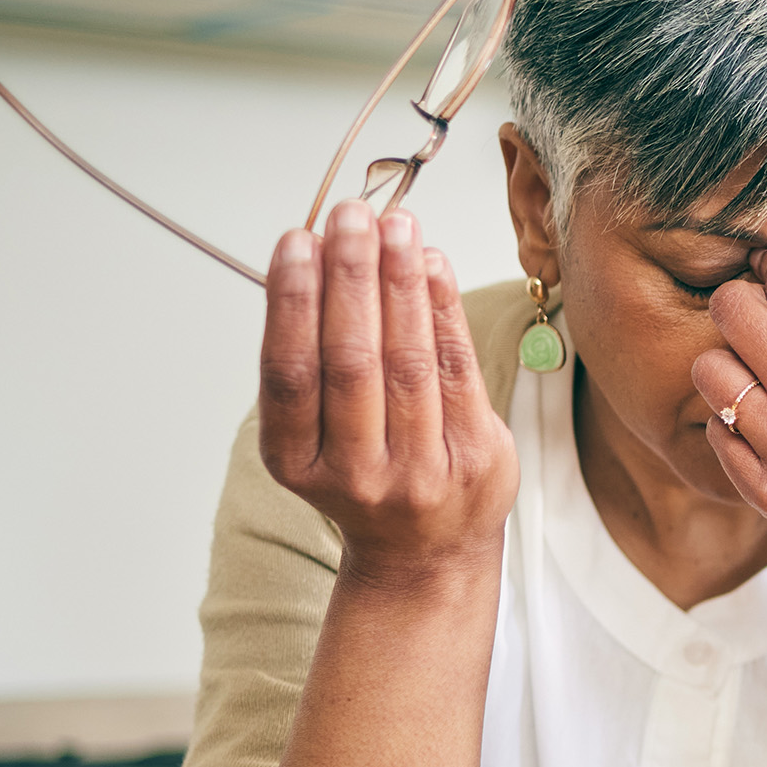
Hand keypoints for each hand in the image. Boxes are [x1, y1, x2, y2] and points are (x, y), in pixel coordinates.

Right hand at [257, 202, 516, 588]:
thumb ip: (316, 356)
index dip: (292, 302)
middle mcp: (356, 473)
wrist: (426, 552)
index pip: (290, 373)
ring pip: (408, 362)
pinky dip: (444, 311)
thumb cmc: (365, 471)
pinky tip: (433, 264)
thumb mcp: (316, 433)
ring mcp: (421, 472)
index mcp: (297, 463)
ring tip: (395, 225)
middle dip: (351, 278)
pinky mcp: (477, 460)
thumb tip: (328, 253)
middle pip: (352, 361)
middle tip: (351, 214)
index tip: (297, 238)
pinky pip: (459, 370)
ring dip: (400, 283)